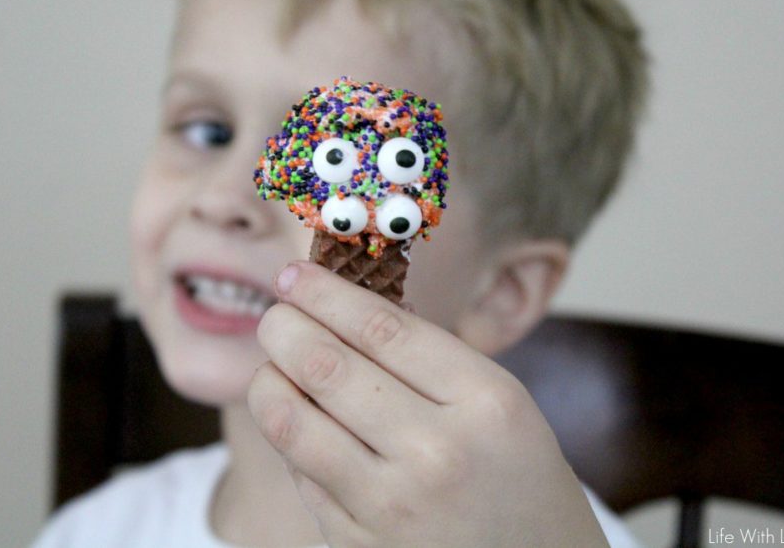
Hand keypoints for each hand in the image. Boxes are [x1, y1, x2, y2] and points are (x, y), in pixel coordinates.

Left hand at [247, 261, 608, 547]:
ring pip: (292, 423)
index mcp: (485, 402)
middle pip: (326, 366)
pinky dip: (290, 441)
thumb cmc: (517, 477)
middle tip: (274, 316)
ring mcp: (395, 509)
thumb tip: (337, 309)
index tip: (293, 274)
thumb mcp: (500, 404)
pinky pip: (301, 477)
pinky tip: (298, 424)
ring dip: (267, 383)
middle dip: (283, 328)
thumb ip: (428, 360)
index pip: (380, 326)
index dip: (323, 292)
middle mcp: (439, 454)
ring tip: (272, 369)